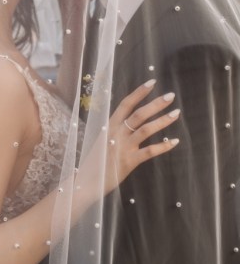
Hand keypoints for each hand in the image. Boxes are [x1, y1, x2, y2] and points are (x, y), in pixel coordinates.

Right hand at [78, 80, 179, 197]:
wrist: (87, 181)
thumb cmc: (96, 160)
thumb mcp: (103, 139)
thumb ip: (116, 129)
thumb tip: (130, 120)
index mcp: (109, 125)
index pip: (126, 104)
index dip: (139, 92)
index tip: (152, 82)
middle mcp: (116, 133)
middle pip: (139, 114)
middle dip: (156, 103)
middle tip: (171, 95)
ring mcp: (123, 147)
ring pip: (145, 129)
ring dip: (162, 120)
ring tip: (176, 113)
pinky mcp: (129, 161)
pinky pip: (149, 151)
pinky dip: (163, 146)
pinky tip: (175, 141)